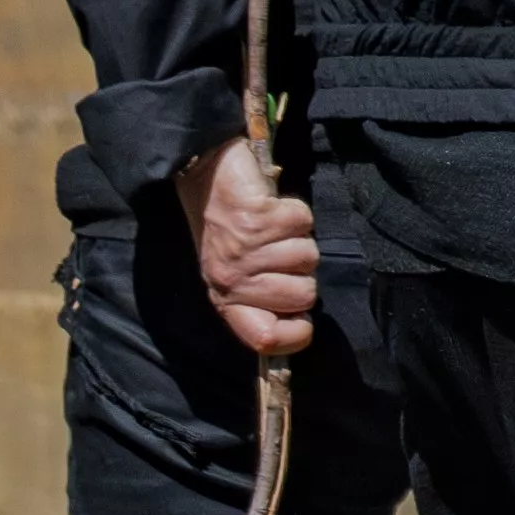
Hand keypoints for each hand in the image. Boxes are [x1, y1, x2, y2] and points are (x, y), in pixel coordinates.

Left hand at [175, 135, 318, 359]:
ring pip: (308, 258)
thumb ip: (261, 302)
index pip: (266, 338)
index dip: (295, 335)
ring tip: (270, 228)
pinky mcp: (256, 218)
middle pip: (304, 296)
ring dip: (297, 238)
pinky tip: (271, 208)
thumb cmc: (226, 229)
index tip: (303, 321)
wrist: (206, 176)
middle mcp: (232, 280)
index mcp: (226, 299)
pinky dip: (294, 212)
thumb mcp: (234, 273)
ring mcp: (244, 250)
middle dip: (301, 272)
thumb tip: (301, 325)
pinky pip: (303, 224)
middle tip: (275, 252)